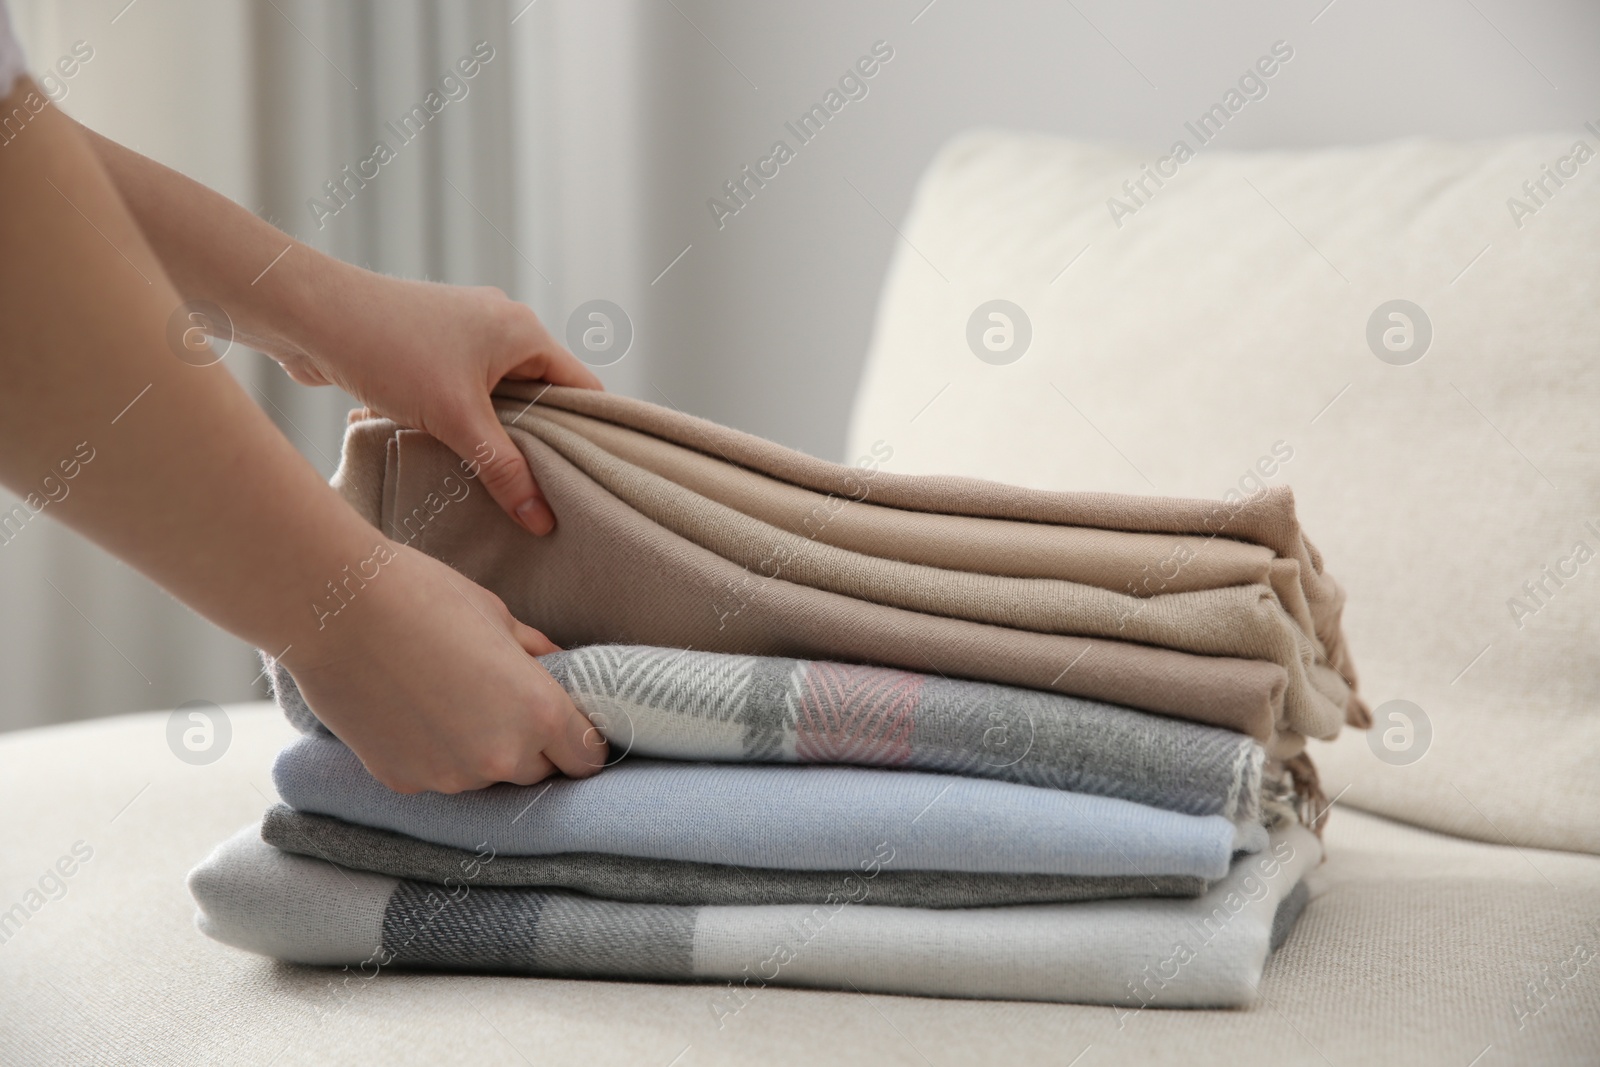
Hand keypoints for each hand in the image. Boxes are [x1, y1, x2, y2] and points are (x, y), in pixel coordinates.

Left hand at [270, 266, 601, 536]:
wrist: (307, 314)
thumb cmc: (388, 350)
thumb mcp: (456, 419)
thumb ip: (503, 470)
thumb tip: (542, 520)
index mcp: (524, 330)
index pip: (581, 388)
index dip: (589, 434)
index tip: (590, 481)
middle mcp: (500, 324)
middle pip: (541, 395)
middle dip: (537, 442)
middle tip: (542, 493)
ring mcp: (463, 333)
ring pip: (497, 397)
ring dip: (491, 433)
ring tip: (492, 479)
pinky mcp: (429, 345)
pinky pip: (462, 391)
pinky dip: (458, 420)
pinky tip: (446, 452)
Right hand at [284, 540, 607, 793]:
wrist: (334, 607)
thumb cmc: (422, 596)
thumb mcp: (499, 616)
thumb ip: (537, 655)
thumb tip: (562, 668)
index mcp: (539, 712)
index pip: (586, 757)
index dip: (581, 742)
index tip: (570, 726)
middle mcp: (500, 757)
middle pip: (537, 772)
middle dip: (532, 746)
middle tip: (504, 703)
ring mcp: (449, 776)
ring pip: (485, 778)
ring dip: (481, 753)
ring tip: (450, 700)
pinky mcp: (403, 781)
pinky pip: (437, 776)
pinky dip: (434, 754)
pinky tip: (413, 711)